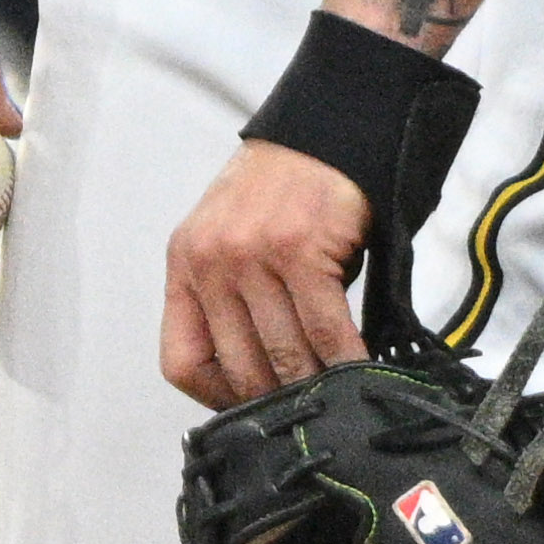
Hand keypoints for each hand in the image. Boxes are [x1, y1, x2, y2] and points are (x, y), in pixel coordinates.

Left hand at [166, 143, 375, 405]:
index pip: (182, 360)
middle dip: (279, 400)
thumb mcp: (234, 240)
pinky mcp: (302, 251)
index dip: (217, 398)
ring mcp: (254, 256)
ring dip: (316, 387)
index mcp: (186, 264)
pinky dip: (346, 362)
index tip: (253, 409)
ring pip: (285, 354)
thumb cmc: (286, 188)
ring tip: (338, 401)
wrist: (328, 128)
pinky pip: (324, 331)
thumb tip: (265, 376)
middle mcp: (212, 262)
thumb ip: (235, 300)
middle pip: (241, 366)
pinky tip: (361, 372)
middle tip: (309, 415)